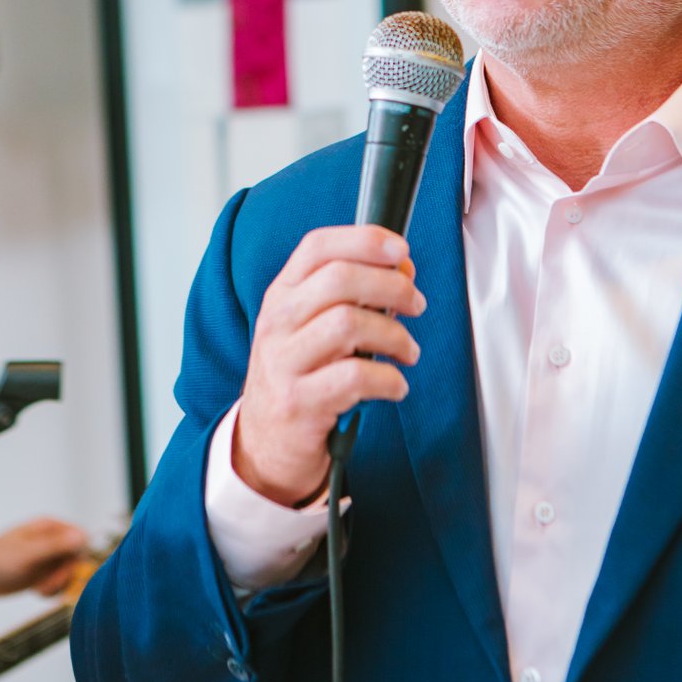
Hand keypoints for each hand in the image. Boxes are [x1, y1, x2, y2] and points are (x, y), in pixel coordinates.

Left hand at [0, 519, 88, 598]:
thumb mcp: (28, 553)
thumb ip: (55, 545)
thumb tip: (81, 536)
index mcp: (49, 528)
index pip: (80, 538)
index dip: (77, 556)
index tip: (67, 571)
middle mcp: (50, 541)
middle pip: (76, 558)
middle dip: (65, 575)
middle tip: (48, 585)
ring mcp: (46, 558)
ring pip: (68, 572)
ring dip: (58, 584)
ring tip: (40, 590)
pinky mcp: (40, 573)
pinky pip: (58, 582)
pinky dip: (52, 590)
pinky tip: (37, 592)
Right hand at [232, 225, 423, 506]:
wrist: (265, 441)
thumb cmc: (302, 373)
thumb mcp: (316, 324)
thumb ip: (356, 293)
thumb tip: (403, 268)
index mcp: (283, 293)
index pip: (318, 247)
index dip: (364, 240)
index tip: (400, 250)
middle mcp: (278, 321)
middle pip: (340, 279)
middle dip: (392, 286)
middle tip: (415, 304)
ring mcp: (284, 361)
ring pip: (349, 323)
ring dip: (395, 335)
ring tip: (408, 351)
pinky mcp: (299, 402)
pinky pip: (355, 377)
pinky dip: (388, 380)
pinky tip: (396, 385)